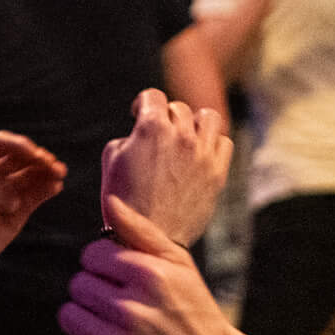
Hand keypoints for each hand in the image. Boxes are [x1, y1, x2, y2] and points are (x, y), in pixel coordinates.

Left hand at [0, 132, 65, 279]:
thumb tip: (14, 199)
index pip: (0, 143)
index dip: (18, 145)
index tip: (32, 153)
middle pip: (19, 157)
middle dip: (36, 157)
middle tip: (49, 163)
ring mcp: (4, 193)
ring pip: (31, 175)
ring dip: (46, 171)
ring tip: (59, 173)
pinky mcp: (16, 213)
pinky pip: (35, 195)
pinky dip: (47, 189)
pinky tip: (55, 186)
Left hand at [60, 195, 279, 334]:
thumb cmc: (196, 312)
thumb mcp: (180, 265)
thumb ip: (142, 231)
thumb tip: (110, 201)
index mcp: (150, 277)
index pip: (91, 255)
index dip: (103, 264)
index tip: (118, 277)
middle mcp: (132, 311)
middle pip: (78, 285)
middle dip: (95, 290)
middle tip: (117, 302)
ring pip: (69, 316)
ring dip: (85, 318)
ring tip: (111, 324)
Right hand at [99, 89, 230, 246]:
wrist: (146, 238)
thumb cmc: (123, 200)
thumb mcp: (111, 159)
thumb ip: (128, 137)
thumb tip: (139, 133)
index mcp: (151, 128)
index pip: (153, 96)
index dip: (143, 103)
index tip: (139, 115)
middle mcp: (181, 135)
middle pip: (178, 108)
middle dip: (166, 118)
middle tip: (160, 136)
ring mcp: (202, 154)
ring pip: (208, 118)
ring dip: (195, 123)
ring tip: (186, 137)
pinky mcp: (217, 173)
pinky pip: (224, 143)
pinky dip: (213, 144)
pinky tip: (201, 154)